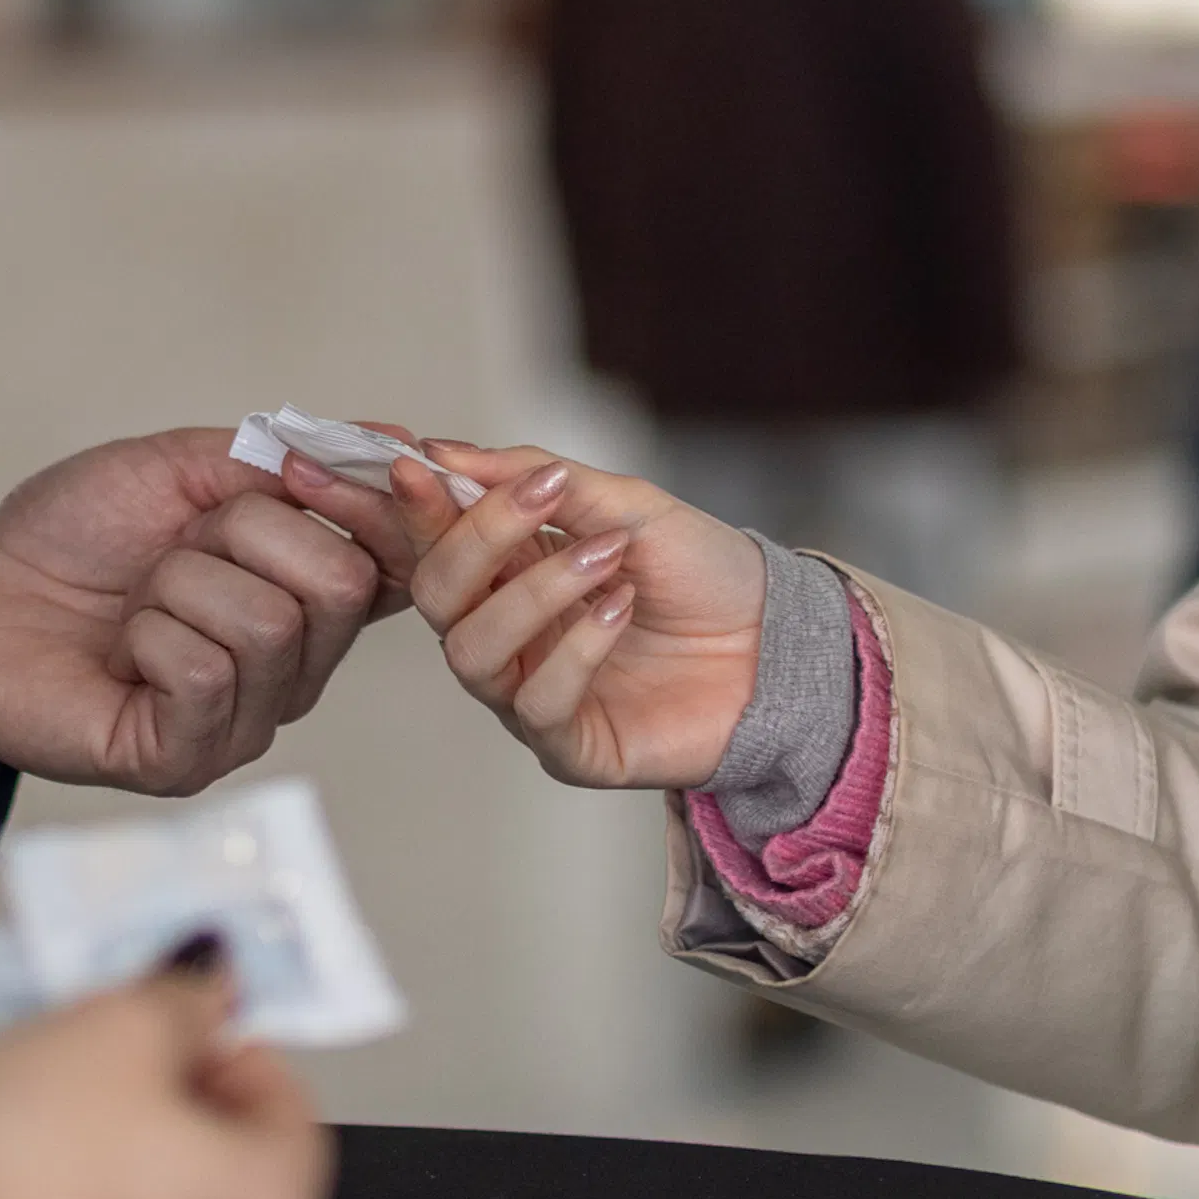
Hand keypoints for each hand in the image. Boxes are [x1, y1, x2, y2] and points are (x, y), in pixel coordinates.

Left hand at [0, 427, 388, 795]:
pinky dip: (150, 636)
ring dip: (180, 583)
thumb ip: (283, 457)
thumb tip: (393, 438)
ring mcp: (244, 720)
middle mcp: (292, 666)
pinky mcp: (185, 759)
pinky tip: (122, 651)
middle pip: (340, 584)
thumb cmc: (70, 536)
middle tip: (175, 547)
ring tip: (137, 604)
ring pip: (270, 624)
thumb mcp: (179, 468)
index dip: (367, 505)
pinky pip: (207, 676)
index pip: (398, 559)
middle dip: (242, 532)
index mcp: (304, 593)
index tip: (294, 469)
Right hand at [0, 948, 331, 1198]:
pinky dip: (30, 1186)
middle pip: (204, 1157)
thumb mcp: (117, 1030)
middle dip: (141, 1082)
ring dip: (72, 1128)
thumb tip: (210, 986)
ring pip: (124, 1197)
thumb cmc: (31, 1150)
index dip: (226, 1038)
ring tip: (2, 1063)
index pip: (286, 1106)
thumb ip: (182, 999)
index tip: (169, 1007)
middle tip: (89, 1032)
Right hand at [392, 443, 768, 790]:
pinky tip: (621, 612)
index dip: (419, 506)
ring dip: (534, 593)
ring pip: (472, 654)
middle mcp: (508, 634)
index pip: (436, 542)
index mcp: (509, 572)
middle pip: (436, 597)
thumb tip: (444, 451)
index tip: (419, 466)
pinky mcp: (569, 747)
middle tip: (538, 498)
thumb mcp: (626, 503)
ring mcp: (530, 692)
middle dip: (477, 539)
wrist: (780, 641)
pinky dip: (576, 649)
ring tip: (605, 557)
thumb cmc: (703, 575)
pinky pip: (536, 705)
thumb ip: (537, 475)